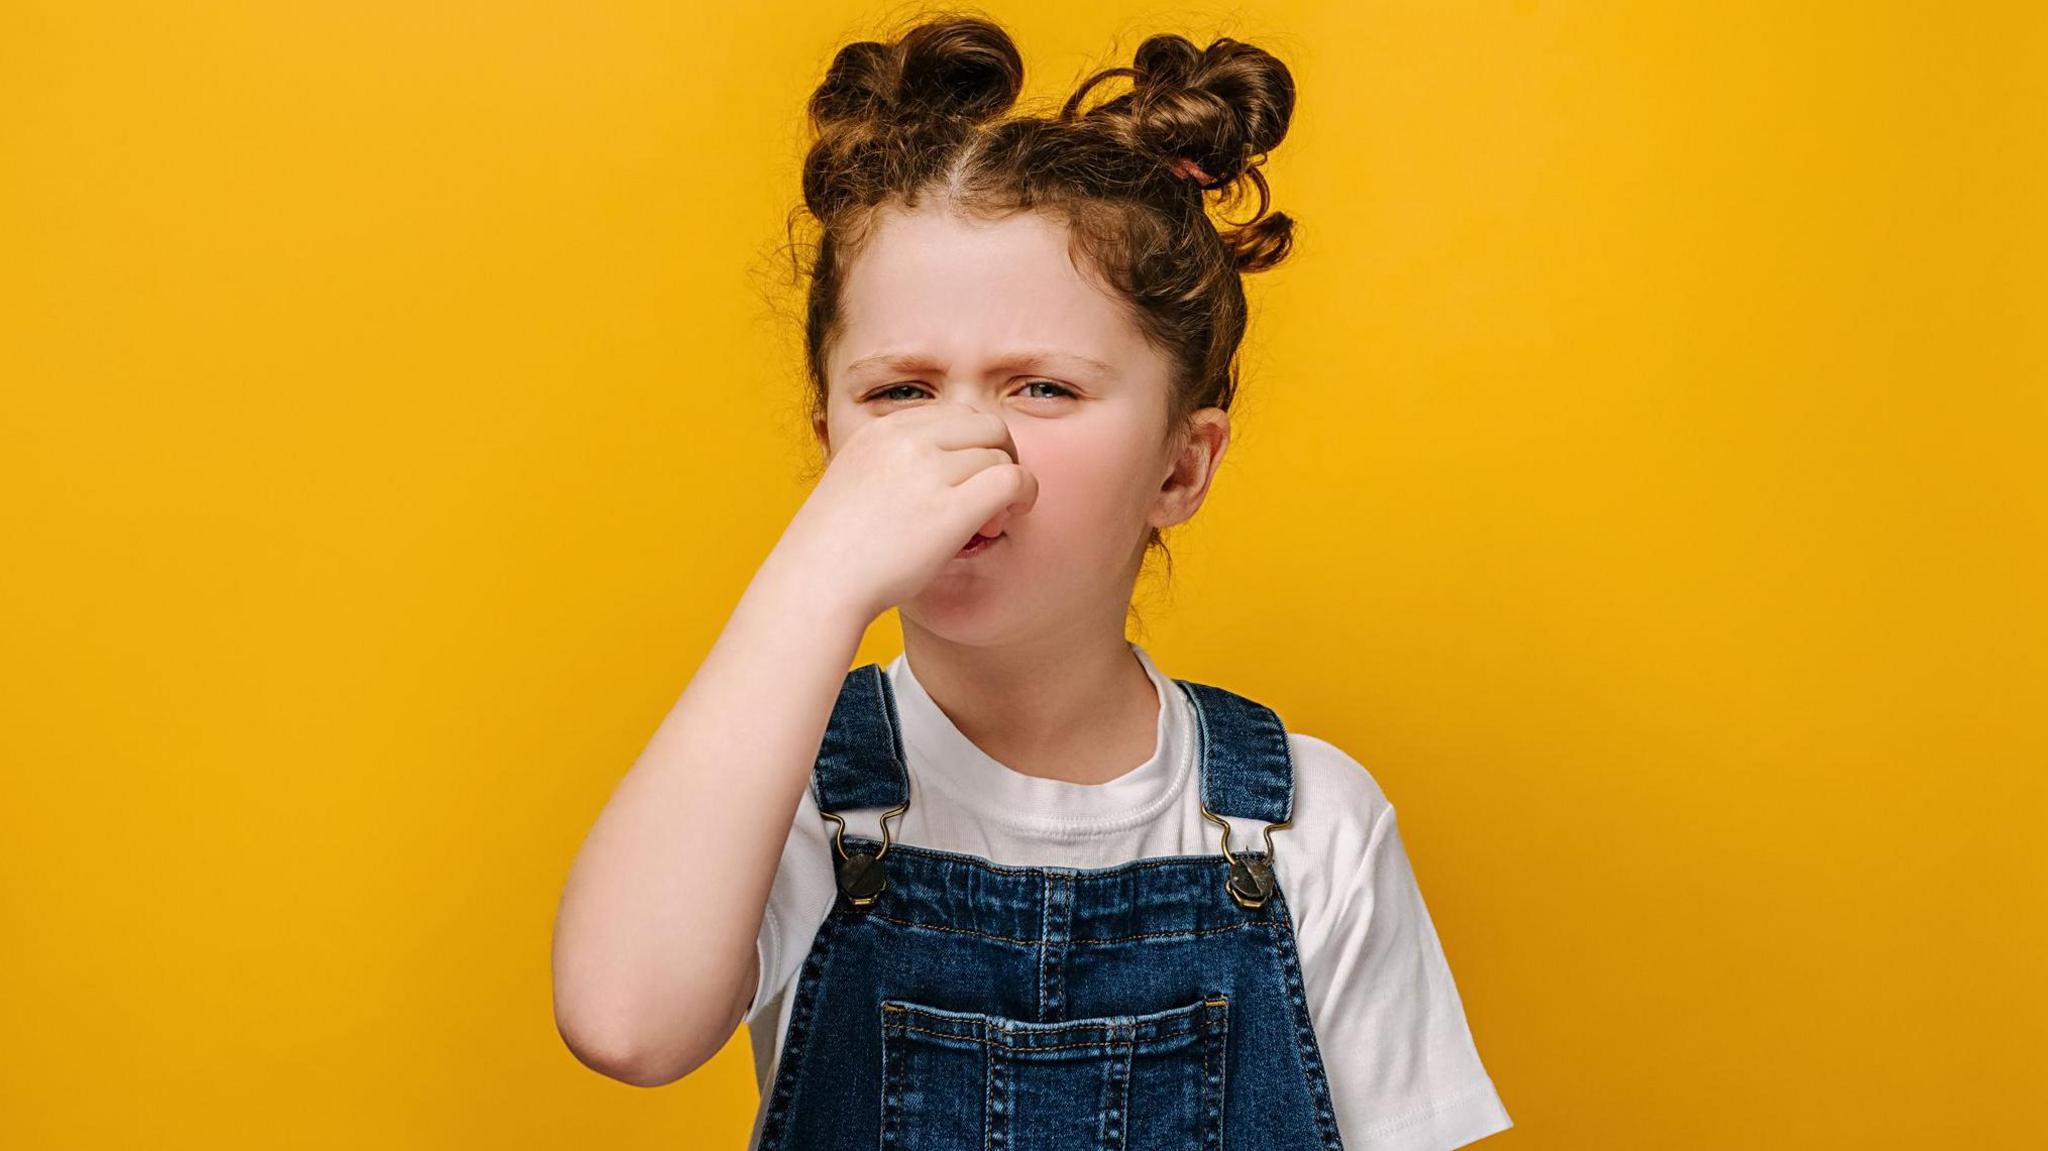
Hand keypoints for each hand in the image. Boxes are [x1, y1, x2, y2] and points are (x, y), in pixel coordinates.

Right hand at [771, 400, 1038, 624]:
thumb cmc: (833, 548)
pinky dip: (1023, 495)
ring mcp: (929, 471)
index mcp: (882, 429)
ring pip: (1000, 454)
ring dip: (1008, 484)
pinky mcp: (950, 508)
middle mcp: (907, 441)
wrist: (816, 581)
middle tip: (992, 496)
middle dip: (1000, 454)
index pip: (954, 413)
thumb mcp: (855, 481)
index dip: (972, 444)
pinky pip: (1011, 481)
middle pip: (986, 424)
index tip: (965, 479)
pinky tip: (1005, 519)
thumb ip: (893, 466)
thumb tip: (938, 474)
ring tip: (989, 521)